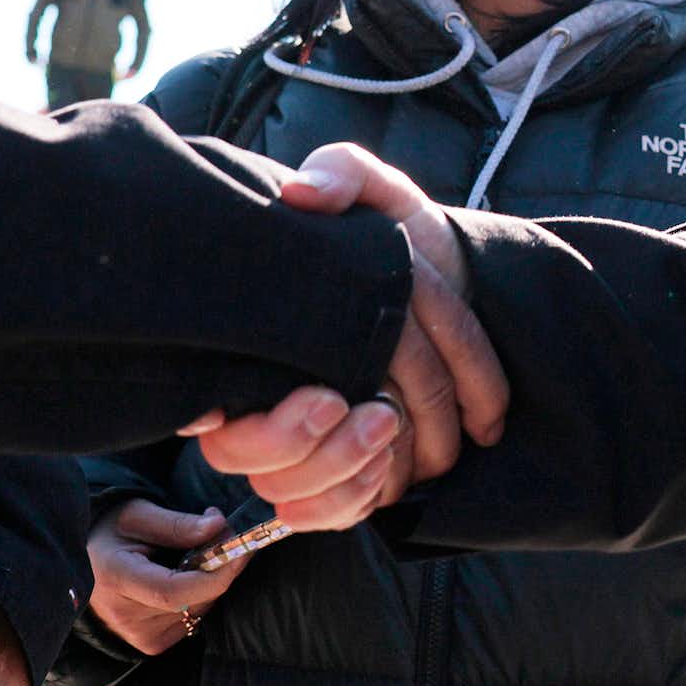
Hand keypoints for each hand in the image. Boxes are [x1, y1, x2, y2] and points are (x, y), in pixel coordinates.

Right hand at [86, 499, 250, 653]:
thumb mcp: (138, 514)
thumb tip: (218, 526)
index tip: (238, 548)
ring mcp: (137, 635)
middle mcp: (124, 615)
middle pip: (192, 600)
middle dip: (220, 568)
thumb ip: (178, 524)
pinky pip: (192, 620)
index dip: (214, 573)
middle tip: (222, 533)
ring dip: (210, 582)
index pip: (173, 590)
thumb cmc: (112, 531)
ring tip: (196, 552)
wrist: (87, 560)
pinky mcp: (150, 644)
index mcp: (116, 578)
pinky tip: (183, 577)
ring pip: (198, 610)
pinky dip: (199, 597)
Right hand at [184, 143, 506, 529]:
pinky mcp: (342, 455)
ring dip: (356, 477)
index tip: (330, 400)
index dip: (282, 432)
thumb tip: (303, 193)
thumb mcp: (372, 188)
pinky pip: (335, 509)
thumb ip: (342, 175)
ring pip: (305, 494)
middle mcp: (276, 389)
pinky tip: (397, 472)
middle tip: (384, 419)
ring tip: (399, 436)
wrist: (444, 265)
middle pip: (277, 467)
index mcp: (272, 339)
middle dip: (334, 455)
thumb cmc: (395, 228)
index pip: (241, 425)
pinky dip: (364, 497)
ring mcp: (306, 429)